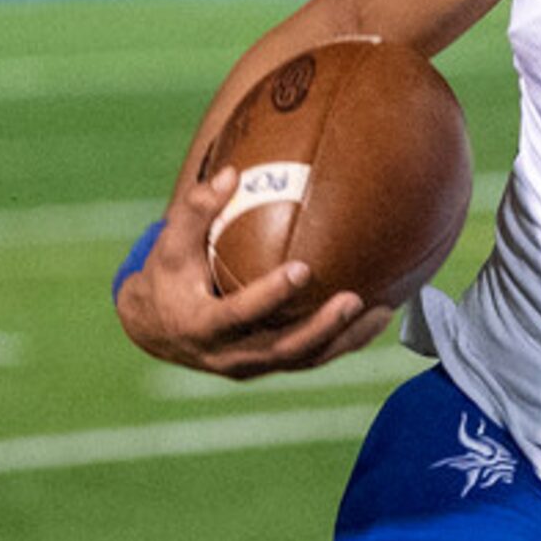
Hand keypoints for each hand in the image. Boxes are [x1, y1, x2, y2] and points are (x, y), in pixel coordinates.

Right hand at [114, 165, 391, 378]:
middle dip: (320, 328)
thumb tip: (231, 174)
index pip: (237, 314)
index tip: (301, 270)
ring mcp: (253, 365)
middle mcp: (228, 354)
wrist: (158, 328)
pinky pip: (313, 358)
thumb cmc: (168, 276)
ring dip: (344, 340)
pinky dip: (346, 342)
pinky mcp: (271, 365)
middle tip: (353, 299)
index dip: (269, 296)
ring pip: (304, 360)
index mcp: (200, 326)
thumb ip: (195, 211)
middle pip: (280, 349)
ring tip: (382, 312)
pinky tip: (378, 318)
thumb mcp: (169, 245)